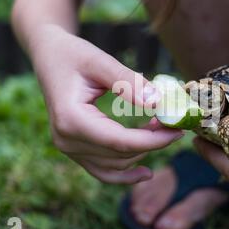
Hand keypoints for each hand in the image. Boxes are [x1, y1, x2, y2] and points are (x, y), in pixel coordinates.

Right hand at [31, 25, 182, 183]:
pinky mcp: (74, 149)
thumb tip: (159, 104)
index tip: (178, 130)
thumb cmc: (73, 55)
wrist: (50, 57)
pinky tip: (146, 172)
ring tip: (162, 131)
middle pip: (120, 155)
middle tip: (174, 123)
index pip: (120, 141)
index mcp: (70, 119)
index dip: (153, 140)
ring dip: (142, 152)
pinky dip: (124, 174)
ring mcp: (68, 148)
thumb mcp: (101, 61)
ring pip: (115, 166)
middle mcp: (66, 140)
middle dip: (152, 143)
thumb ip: (129, 82)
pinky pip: (102, 171)